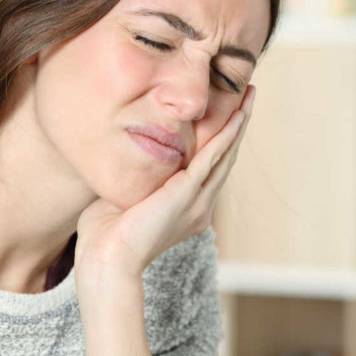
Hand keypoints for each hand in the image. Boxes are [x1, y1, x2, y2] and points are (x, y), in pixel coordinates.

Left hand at [74, 84, 255, 289]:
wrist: (108, 259)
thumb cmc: (106, 236)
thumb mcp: (126, 198)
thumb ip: (135, 178)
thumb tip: (125, 156)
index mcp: (187, 210)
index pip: (210, 168)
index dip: (220, 140)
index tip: (227, 114)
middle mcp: (199, 206)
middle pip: (226, 157)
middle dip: (238, 124)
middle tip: (248, 95)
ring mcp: (197, 201)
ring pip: (225, 153)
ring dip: (238, 123)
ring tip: (249, 96)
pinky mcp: (188, 193)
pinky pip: (213, 157)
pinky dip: (226, 134)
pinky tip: (237, 116)